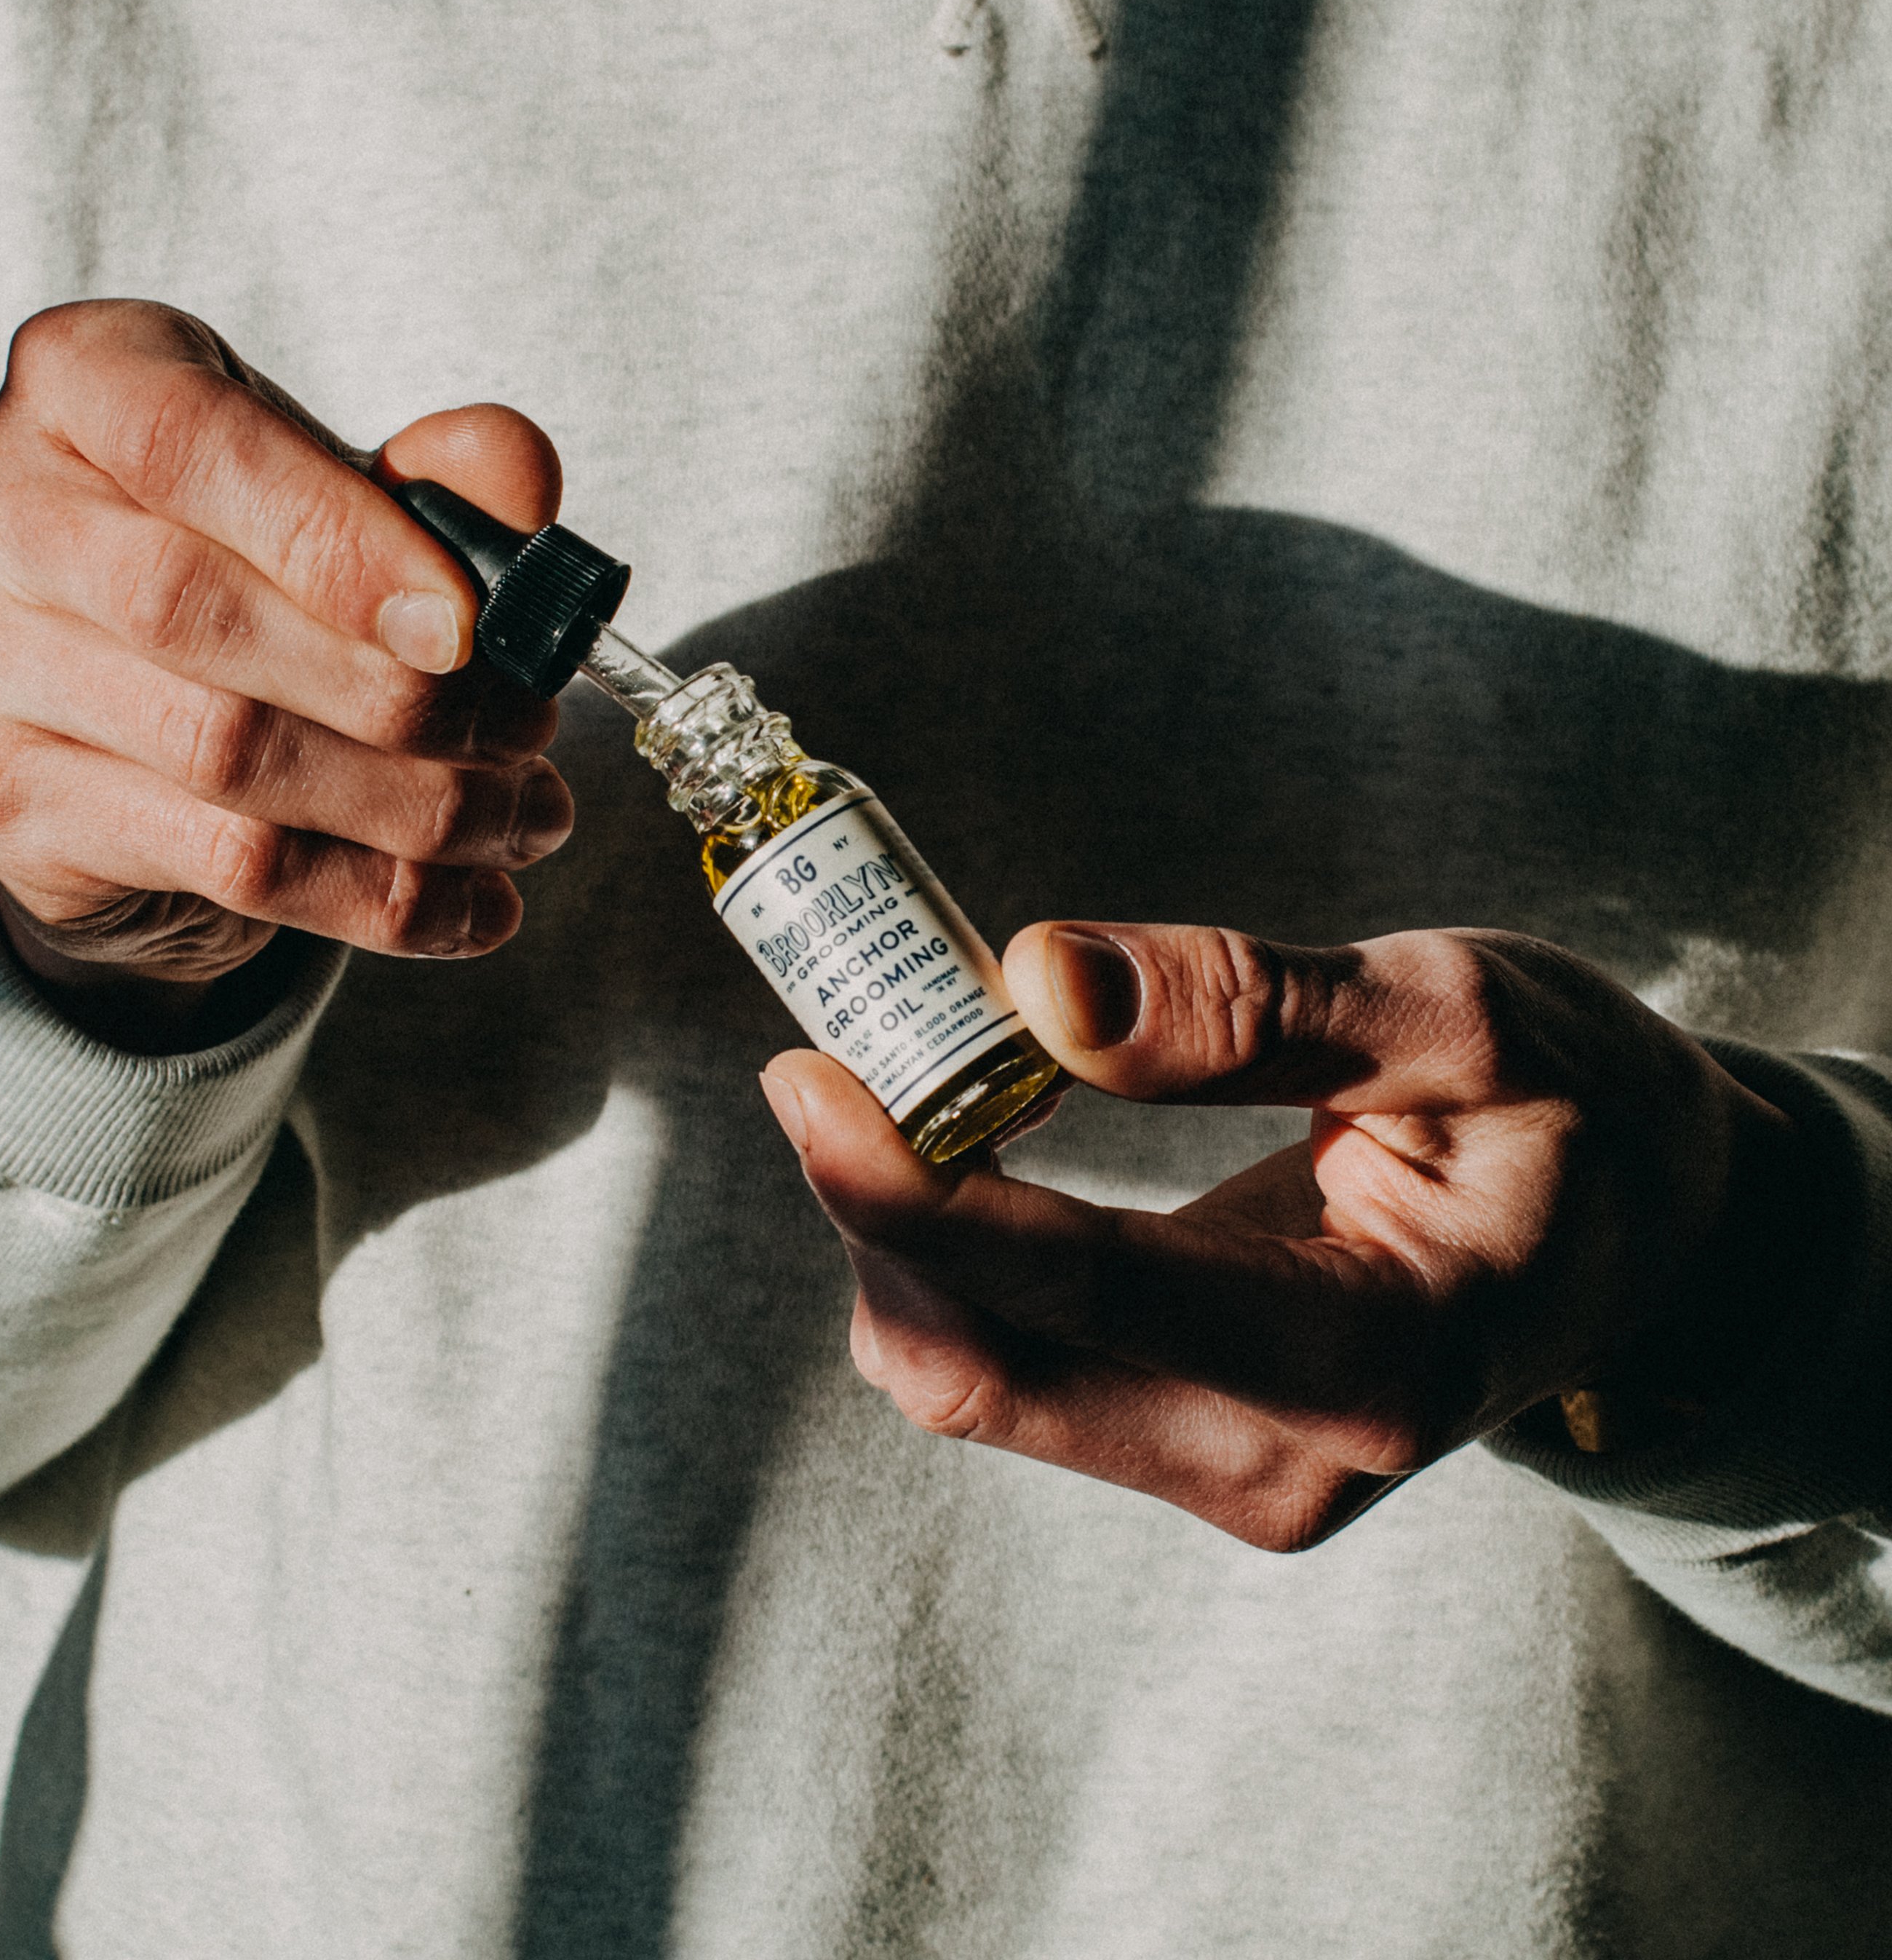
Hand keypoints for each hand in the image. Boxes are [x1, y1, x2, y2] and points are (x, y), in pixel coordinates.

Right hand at [0, 299, 570, 1046]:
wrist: (138, 725)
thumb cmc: (256, 573)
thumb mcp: (350, 499)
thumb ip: (444, 482)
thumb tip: (519, 488)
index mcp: (82, 381)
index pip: (189, 441)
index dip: (337, 539)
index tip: (464, 625)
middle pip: (195, 609)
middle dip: (398, 691)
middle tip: (527, 735)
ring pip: (226, 753)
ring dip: (413, 805)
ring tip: (522, 818)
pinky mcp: (8, 802)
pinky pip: (229, 863)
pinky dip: (377, 894)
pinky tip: (471, 905)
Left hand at [759, 923, 1796, 1548]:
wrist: (1644, 1234)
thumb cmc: (1576, 1111)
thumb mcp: (1463, 1014)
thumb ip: (1254, 1004)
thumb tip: (1034, 983)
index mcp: (1376, 1359)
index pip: (1085, 1298)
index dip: (918, 1195)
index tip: (807, 1078)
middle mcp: (1283, 1461)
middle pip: (988, 1371)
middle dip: (880, 1210)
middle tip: (836, 1042)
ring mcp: (1229, 1469)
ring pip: (977, 1379)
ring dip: (903, 1232)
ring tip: (902, 1072)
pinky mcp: (1186, 1439)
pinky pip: (1013, 1364)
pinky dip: (951, 1257)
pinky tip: (965, 1142)